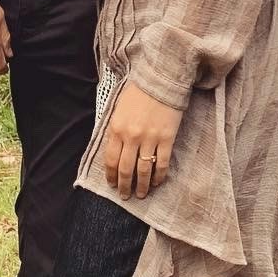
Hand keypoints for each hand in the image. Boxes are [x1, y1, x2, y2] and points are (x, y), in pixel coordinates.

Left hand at [104, 82, 182, 198]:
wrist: (161, 80)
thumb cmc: (138, 93)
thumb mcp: (119, 110)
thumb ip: (116, 130)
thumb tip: (114, 151)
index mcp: (116, 129)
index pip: (110, 160)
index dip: (111, 176)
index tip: (112, 185)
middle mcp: (131, 136)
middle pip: (125, 169)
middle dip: (124, 185)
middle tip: (125, 196)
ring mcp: (150, 138)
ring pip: (143, 169)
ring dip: (142, 185)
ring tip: (141, 194)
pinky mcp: (166, 138)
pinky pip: (161, 162)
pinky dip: (159, 176)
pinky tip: (157, 182)